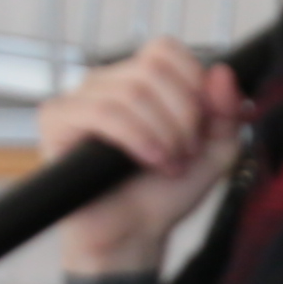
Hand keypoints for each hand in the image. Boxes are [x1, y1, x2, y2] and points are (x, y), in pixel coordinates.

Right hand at [42, 40, 248, 270]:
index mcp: (140, 80)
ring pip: (131, 91)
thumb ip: (226, 111)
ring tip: (168, 163)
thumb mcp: (216, 150)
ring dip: (163, 132)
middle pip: (153, 68)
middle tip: (185, 152)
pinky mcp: (56, 121)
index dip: (192, 83)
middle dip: (182, 115)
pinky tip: (149, 159)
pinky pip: (100, 111)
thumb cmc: (166, 190)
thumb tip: (221, 72)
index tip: (202, 125)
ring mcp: (79, 99)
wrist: (135, 234)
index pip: (165, 49)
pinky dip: (135, 136)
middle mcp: (107, 82)